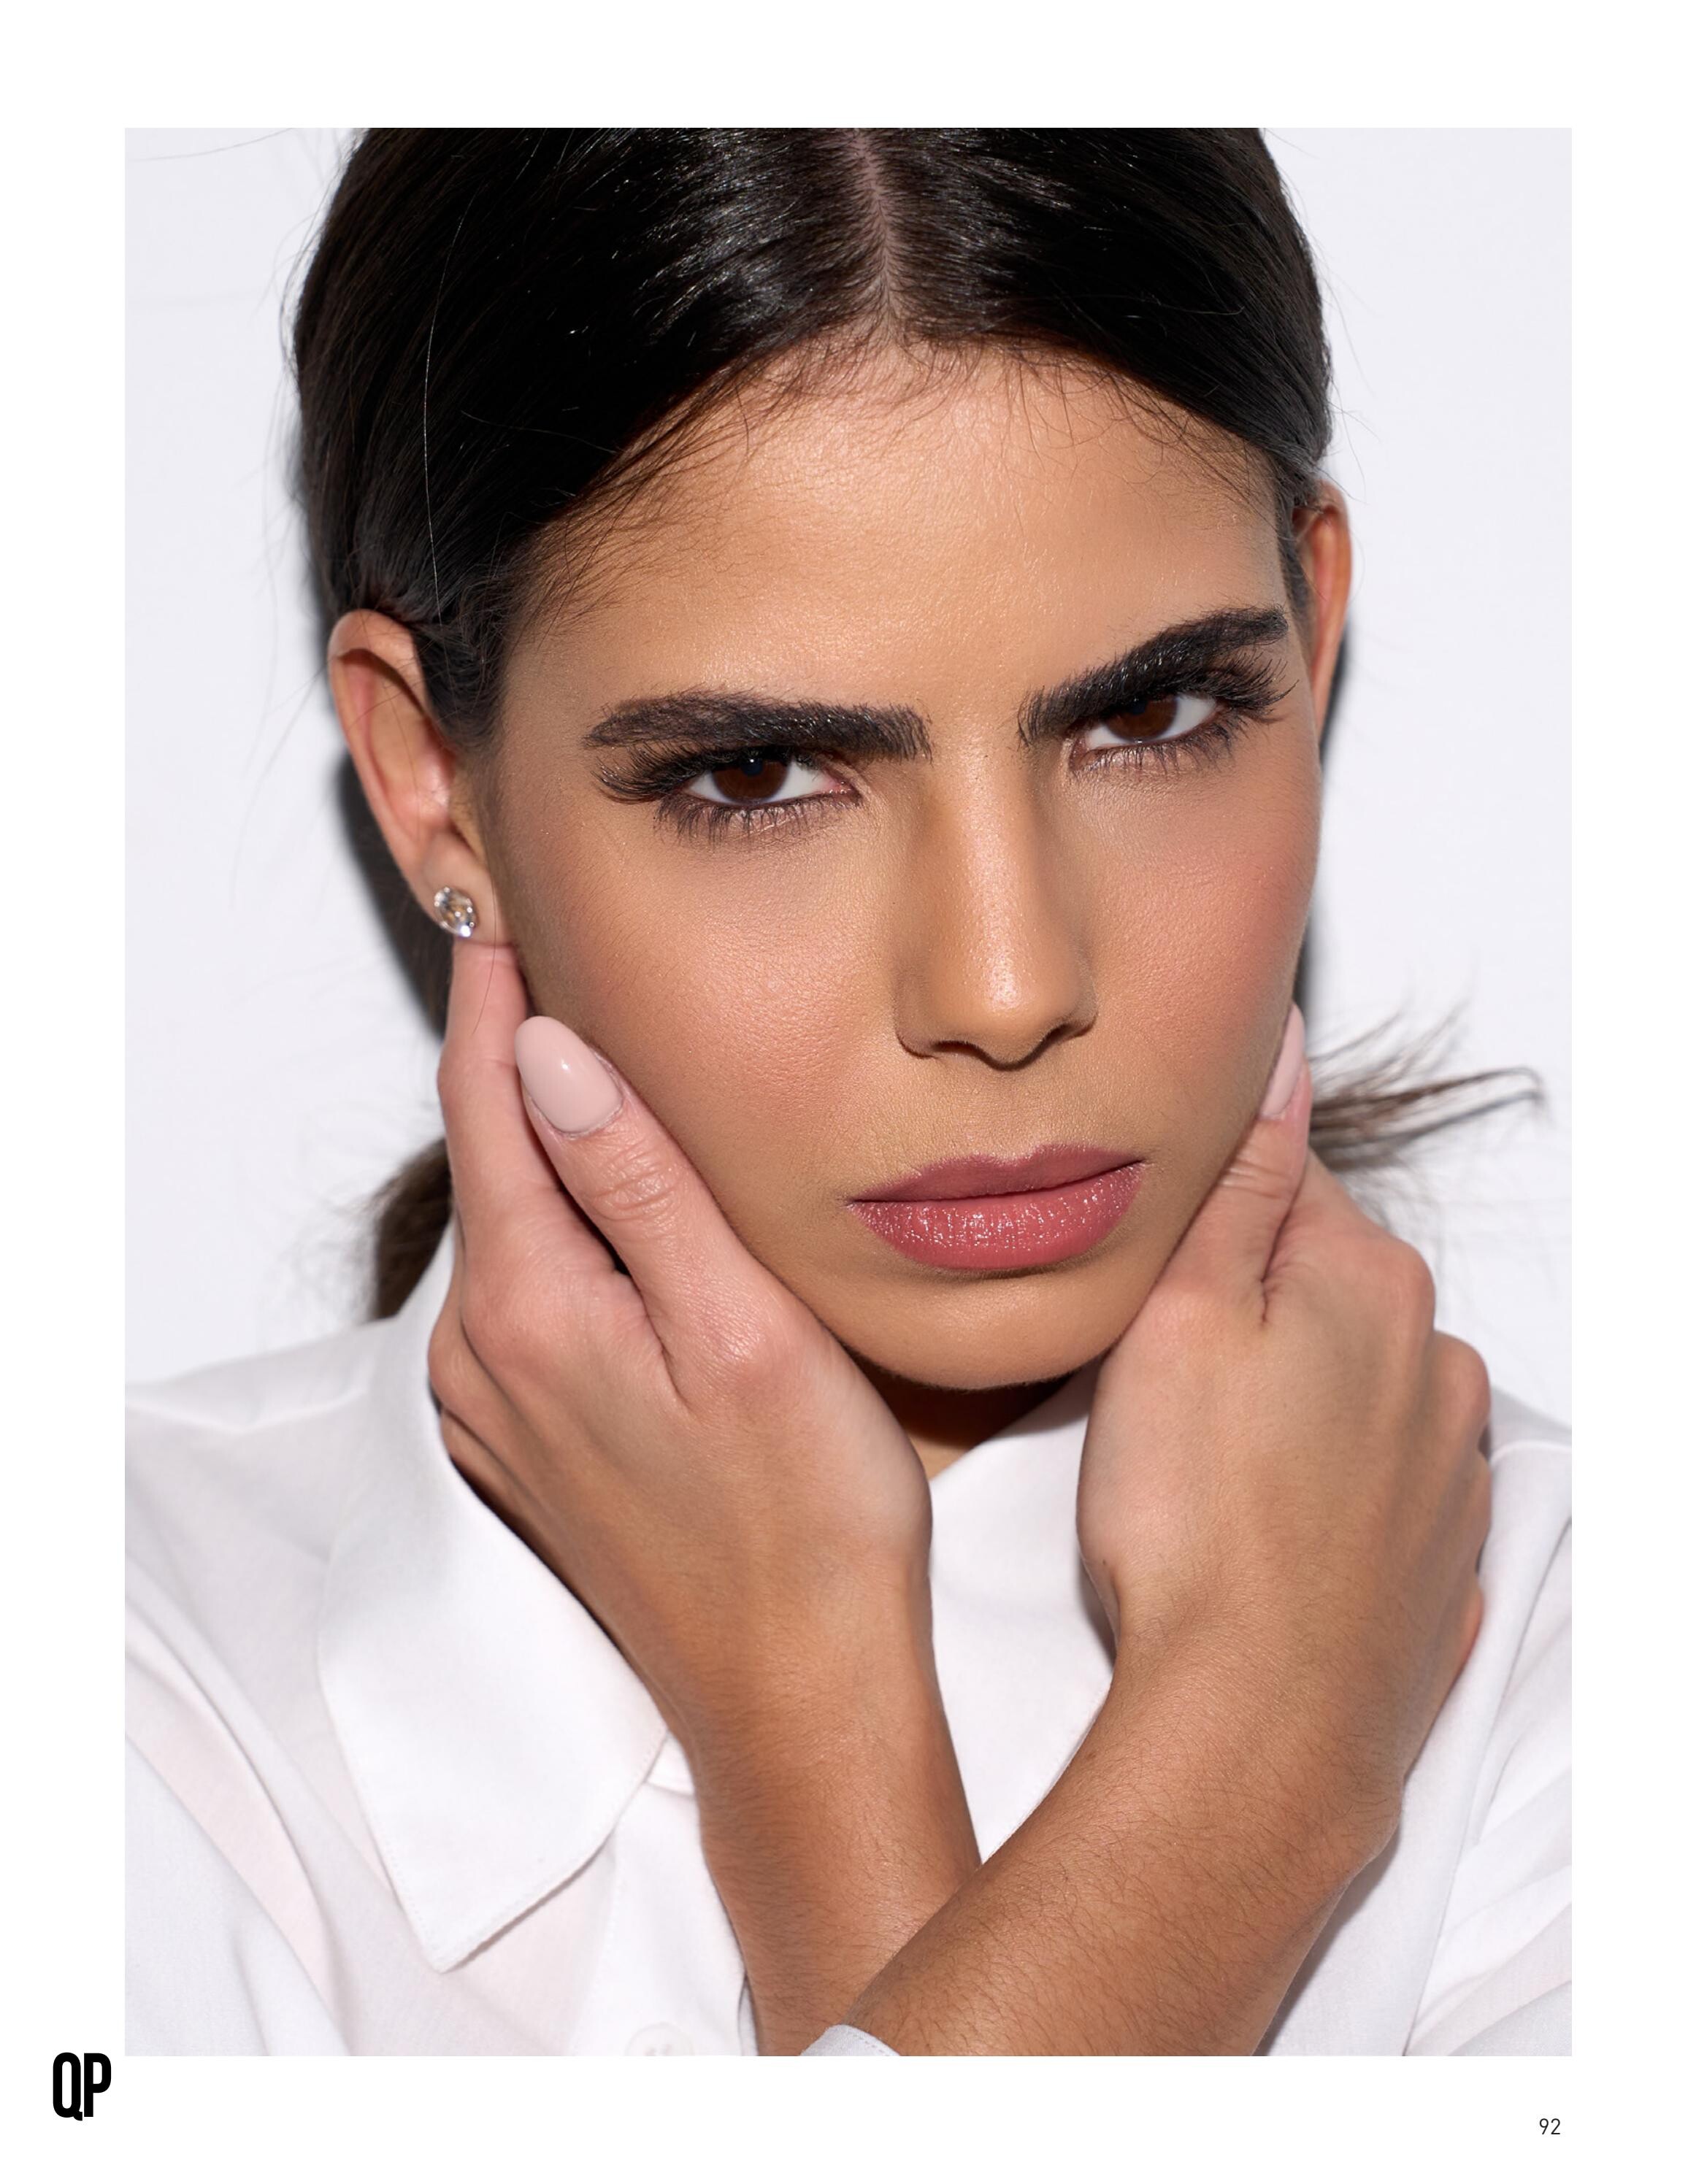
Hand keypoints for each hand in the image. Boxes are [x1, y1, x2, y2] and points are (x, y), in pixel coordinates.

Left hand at [424, 940, 977, 2048]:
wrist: (800, 1702)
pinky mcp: (538, 1439)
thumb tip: (547, 1049)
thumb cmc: (808, 1524)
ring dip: (558, 1137)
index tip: (514, 901)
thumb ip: (640, 1184)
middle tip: (583, 949)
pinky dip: (574, 1223)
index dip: (497, 991)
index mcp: (528, 1309)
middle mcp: (484, 1356)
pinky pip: (537, 1289)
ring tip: (626, 1052)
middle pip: (492, 1154)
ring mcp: (502, 1406)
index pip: (485, 1099)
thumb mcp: (743, 1329)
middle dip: (529, 1050)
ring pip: (518, 1222)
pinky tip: (640, 1205)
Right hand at [846, 1007, 1490, 2054]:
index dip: (1194, 1219)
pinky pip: (1375, 1488)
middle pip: (1322, 1287)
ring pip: (1353, 1389)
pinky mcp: (1441, 1561)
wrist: (1258, 1727)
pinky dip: (1323, 1493)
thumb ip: (1238, 1178)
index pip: (1284, 1183)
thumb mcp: (1178, 1314)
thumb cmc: (1196, 1525)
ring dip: (1288, 1402)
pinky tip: (1259, 1534)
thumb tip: (1280, 1053)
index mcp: (1370, 1283)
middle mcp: (1434, 1366)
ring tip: (1200, 1468)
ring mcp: (1451, 1472)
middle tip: (1151, 1378)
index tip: (1142, 1266)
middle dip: (1245, 1310)